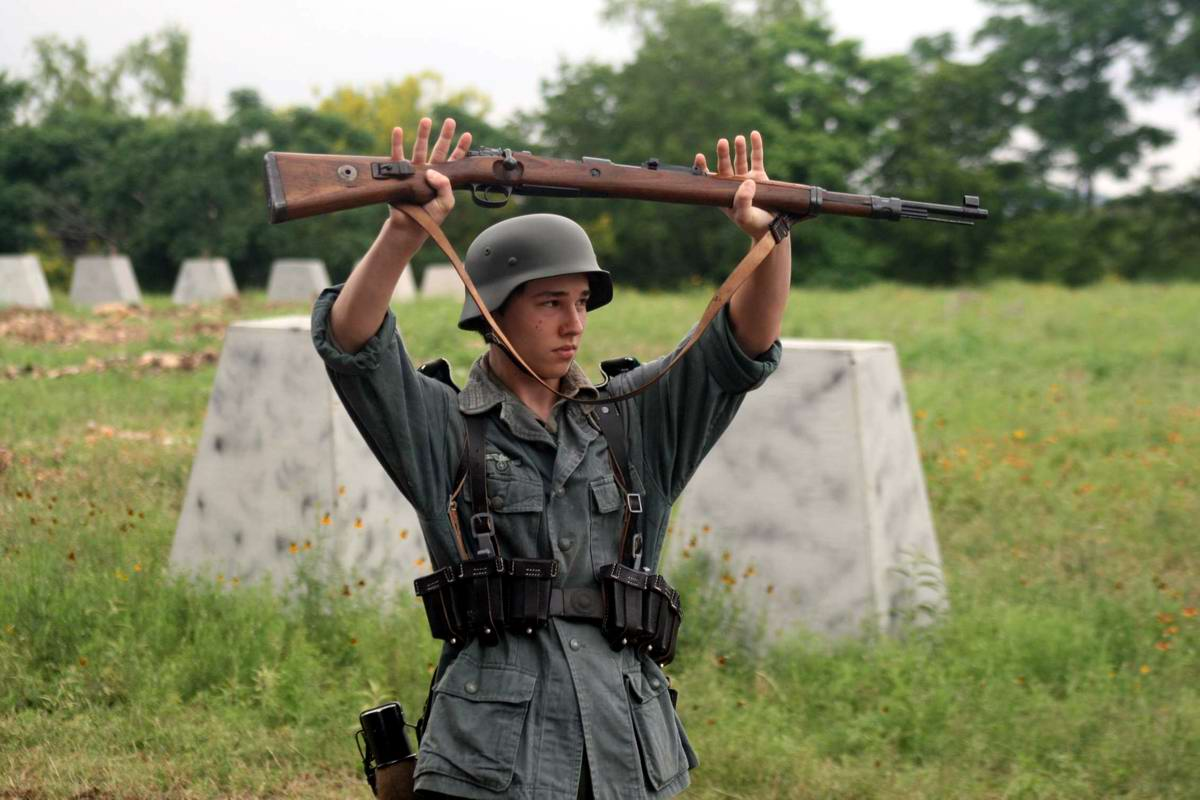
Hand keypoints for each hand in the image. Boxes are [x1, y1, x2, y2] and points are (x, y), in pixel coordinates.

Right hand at [387, 117, 471, 233]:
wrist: (410, 226)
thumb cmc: (430, 217)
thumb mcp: (446, 203)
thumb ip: (445, 186)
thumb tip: (432, 170)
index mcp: (443, 179)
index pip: (454, 160)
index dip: (460, 148)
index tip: (467, 134)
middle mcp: (429, 171)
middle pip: (439, 149)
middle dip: (445, 135)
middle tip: (450, 121)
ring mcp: (414, 171)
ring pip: (419, 148)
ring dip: (422, 134)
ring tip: (426, 120)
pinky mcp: (399, 173)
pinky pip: (396, 156)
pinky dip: (396, 143)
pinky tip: (397, 130)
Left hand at [693, 130, 791, 238]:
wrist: (772, 228)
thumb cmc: (753, 225)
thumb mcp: (744, 216)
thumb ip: (743, 201)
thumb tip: (747, 181)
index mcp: (722, 194)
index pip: (709, 179)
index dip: (703, 168)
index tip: (699, 156)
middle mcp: (732, 184)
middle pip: (725, 165)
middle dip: (723, 154)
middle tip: (722, 142)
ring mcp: (746, 178)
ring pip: (740, 159)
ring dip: (738, 149)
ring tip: (738, 138)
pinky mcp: (759, 176)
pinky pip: (756, 158)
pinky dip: (756, 146)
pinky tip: (754, 134)